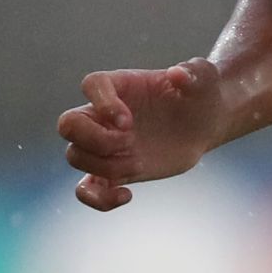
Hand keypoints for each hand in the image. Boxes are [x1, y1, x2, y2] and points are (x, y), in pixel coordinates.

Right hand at [59, 61, 226, 210]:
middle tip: (129, 142)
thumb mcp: (203, 78)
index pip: (92, 85)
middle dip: (94, 139)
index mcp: (120, 85)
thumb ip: (193, 73)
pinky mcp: (114, 171)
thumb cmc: (199, 94)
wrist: (203, 124)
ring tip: (138, 164)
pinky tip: (127, 195)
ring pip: (74, 156)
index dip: (103, 103)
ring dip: (104, 166)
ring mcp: (106, 144)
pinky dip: (98, 199)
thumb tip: (177, 75)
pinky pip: (86, 189)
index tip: (128, 121)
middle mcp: (104, 114)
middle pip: (68, 124)